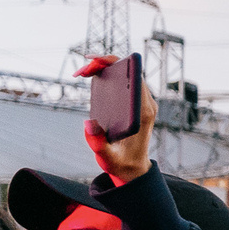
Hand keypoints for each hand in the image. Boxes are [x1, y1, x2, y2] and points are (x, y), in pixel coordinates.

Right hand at [77, 54, 157, 184]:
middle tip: (81, 70)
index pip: (135, 78)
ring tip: (81, 72)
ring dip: (104, 68)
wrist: (132, 168)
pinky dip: (106, 75)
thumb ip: (98, 143)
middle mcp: (146, 104)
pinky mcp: (134, 103)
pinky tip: (89, 76)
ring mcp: (141, 102)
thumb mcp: (107, 157)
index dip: (116, 64)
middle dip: (105, 64)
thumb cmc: (120, 163)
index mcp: (143, 112)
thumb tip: (89, 124)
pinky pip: (122, 82)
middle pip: (129, 72)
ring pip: (125, 74)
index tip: (96, 61)